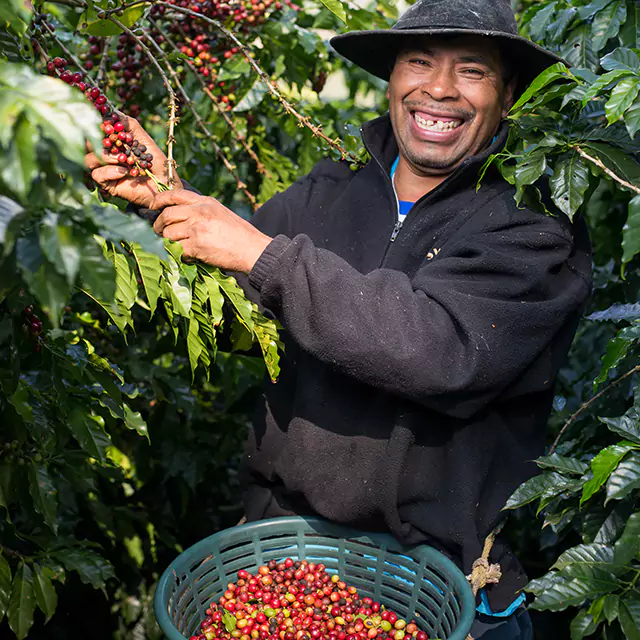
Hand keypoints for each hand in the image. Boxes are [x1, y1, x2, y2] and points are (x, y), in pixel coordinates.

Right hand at [85, 115, 182, 208]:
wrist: (164, 183)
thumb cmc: (155, 160)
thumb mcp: (142, 137)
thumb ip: (126, 123)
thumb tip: (109, 109)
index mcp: (110, 142)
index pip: (93, 131)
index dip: (94, 125)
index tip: (102, 122)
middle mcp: (104, 154)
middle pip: (86, 144)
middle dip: (98, 140)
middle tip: (110, 141)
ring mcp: (104, 169)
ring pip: (89, 159)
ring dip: (106, 157)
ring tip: (123, 159)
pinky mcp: (106, 184)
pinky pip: (96, 174)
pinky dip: (110, 171)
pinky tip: (124, 172)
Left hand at [152, 189, 272, 273]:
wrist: (253, 249)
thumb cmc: (240, 235)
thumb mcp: (220, 213)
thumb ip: (201, 211)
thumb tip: (178, 217)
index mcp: (205, 202)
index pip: (175, 194)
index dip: (159, 200)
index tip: (153, 206)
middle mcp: (199, 212)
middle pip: (167, 215)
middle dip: (159, 226)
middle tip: (161, 233)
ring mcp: (197, 228)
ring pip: (169, 234)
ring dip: (171, 243)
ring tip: (181, 248)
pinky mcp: (197, 246)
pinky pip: (178, 250)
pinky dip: (182, 256)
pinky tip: (193, 257)